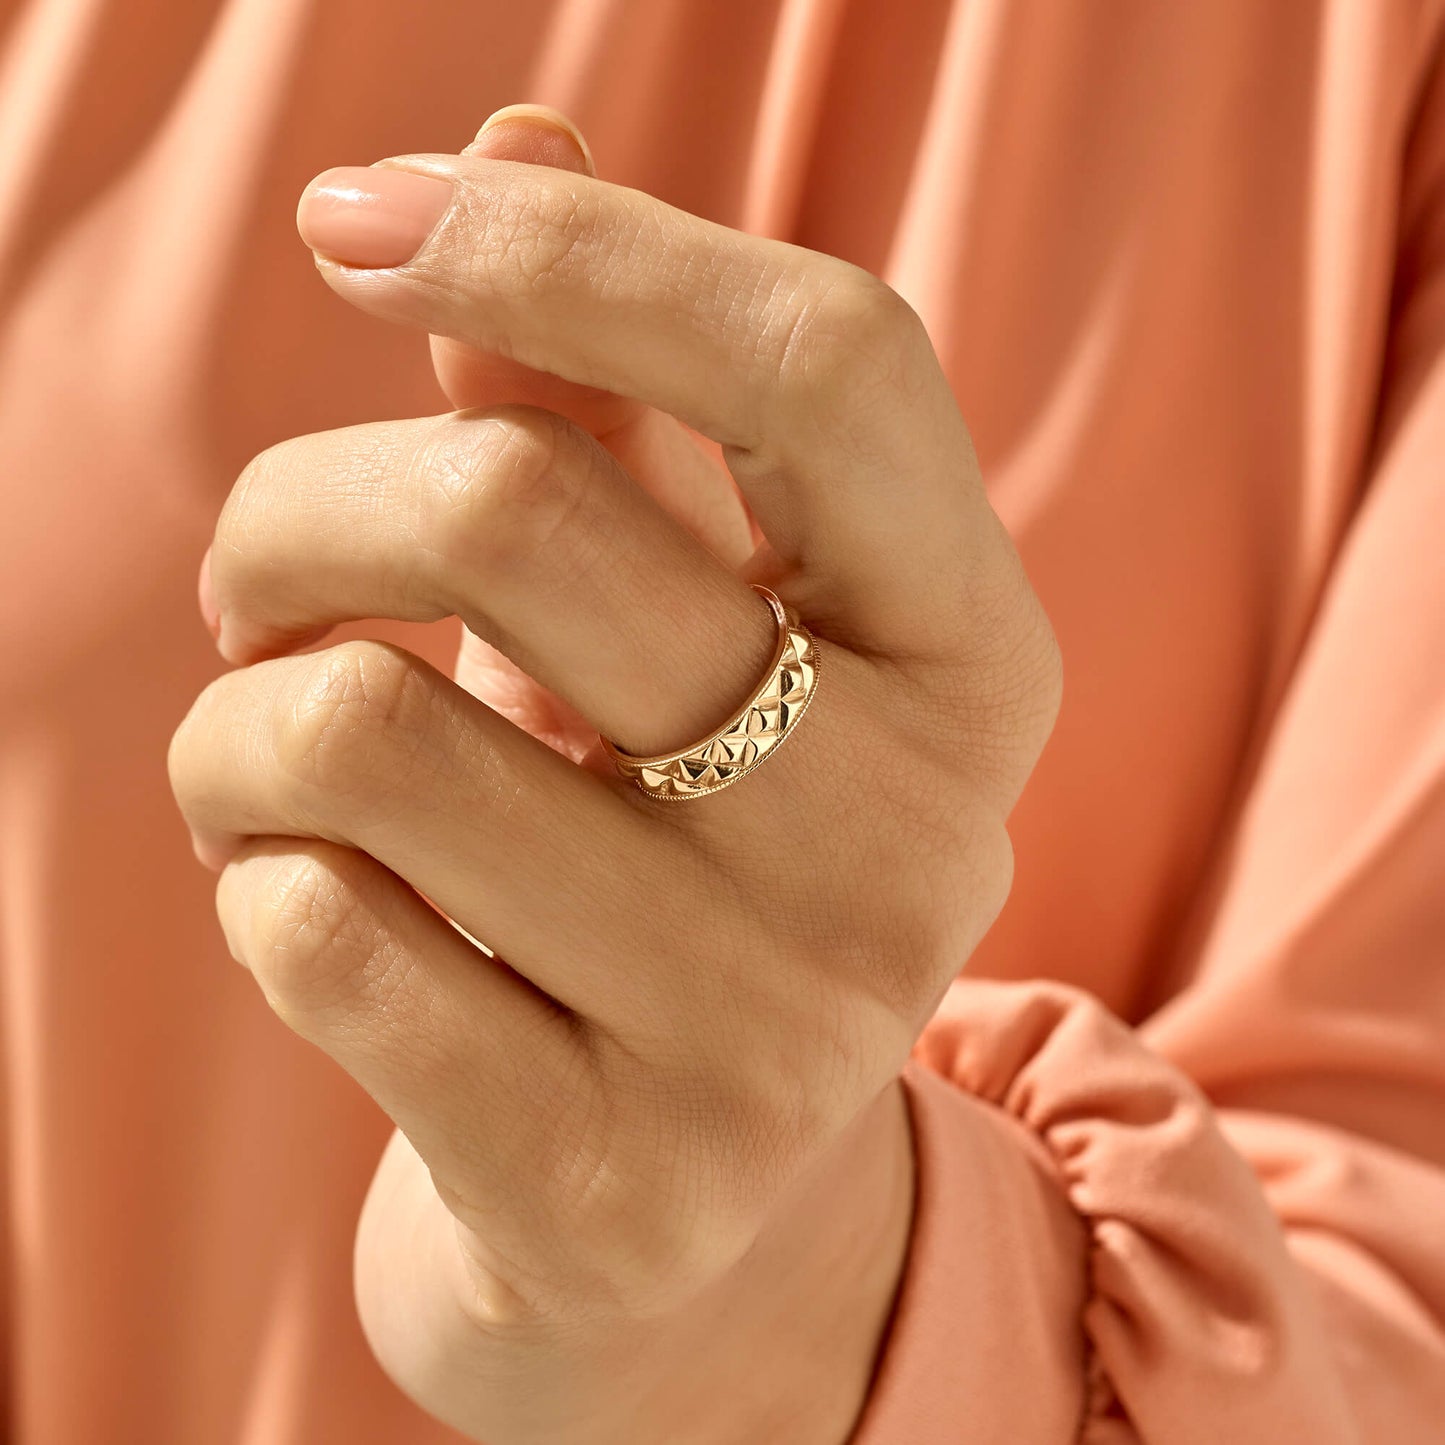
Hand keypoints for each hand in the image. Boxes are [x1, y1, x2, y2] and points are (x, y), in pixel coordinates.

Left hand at [168, 107, 1062, 1443]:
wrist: (694, 1209)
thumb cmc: (686, 858)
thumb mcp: (689, 632)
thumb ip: (611, 407)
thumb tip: (511, 133)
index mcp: (975, 659)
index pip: (829, 360)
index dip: (580, 244)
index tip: (369, 223)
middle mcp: (918, 843)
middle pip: (518, 517)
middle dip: (298, 512)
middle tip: (263, 585)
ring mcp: (783, 1032)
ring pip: (357, 738)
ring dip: (237, 729)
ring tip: (278, 777)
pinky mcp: (621, 1182)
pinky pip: (314, 937)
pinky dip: (259, 884)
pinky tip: (325, 917)